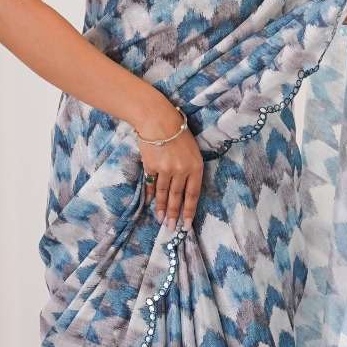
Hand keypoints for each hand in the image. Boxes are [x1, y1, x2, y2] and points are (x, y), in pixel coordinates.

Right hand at [135, 102, 203, 230]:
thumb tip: (184, 190)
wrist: (157, 118)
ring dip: (161, 208)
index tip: (186, 225)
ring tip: (160, 220)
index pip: (193, 195)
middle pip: (177, 197)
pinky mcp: (151, 167)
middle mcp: (181, 170)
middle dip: (174, 214)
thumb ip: (190, 169)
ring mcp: (165, 170)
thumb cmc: (177, 132)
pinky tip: (150, 204)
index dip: (189, 211)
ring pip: (163, 193)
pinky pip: (151, 184)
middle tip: (171, 228)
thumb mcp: (192, 150)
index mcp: (196, 166)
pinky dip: (150, 195)